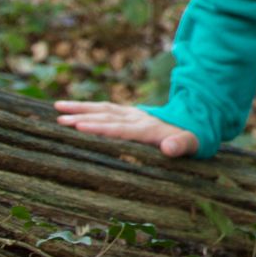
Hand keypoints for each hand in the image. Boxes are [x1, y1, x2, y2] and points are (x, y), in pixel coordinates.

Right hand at [54, 100, 200, 157]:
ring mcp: (134, 113)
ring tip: (58, 108)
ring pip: (104, 109)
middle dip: (83, 117)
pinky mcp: (131, 113)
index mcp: (149, 129)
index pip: (121, 129)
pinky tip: (72, 109)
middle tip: (59, 120)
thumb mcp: (193, 144)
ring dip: (81, 108)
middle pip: (107, 117)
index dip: (101, 128)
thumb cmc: (194, 139)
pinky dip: (89, 108)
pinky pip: (107, 108)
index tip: (80, 126)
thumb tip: (169, 148)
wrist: (198, 120)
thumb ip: (181, 145)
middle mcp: (139, 118)